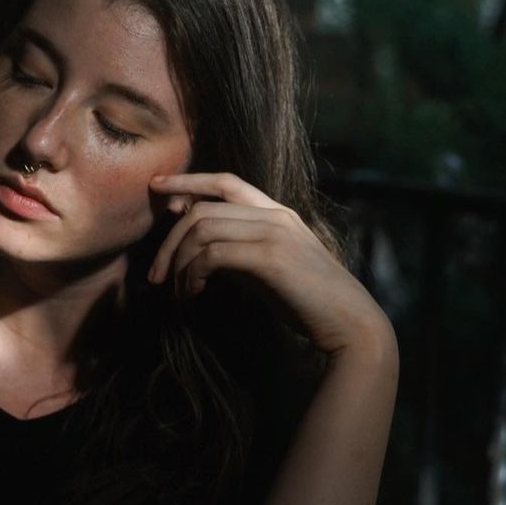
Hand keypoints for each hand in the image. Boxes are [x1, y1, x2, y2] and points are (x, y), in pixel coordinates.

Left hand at [147, 171, 395, 359]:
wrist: (350, 324)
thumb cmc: (308, 302)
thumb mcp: (267, 271)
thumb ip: (238, 252)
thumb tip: (198, 249)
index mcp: (277, 212)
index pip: (225, 181)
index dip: (188, 180)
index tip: (157, 187)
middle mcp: (275, 215)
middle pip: (202, 208)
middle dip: (170, 240)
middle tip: (155, 275)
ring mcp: (274, 233)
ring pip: (202, 228)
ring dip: (178, 262)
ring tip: (175, 291)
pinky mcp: (271, 257)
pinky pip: (213, 253)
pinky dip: (193, 273)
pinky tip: (193, 293)